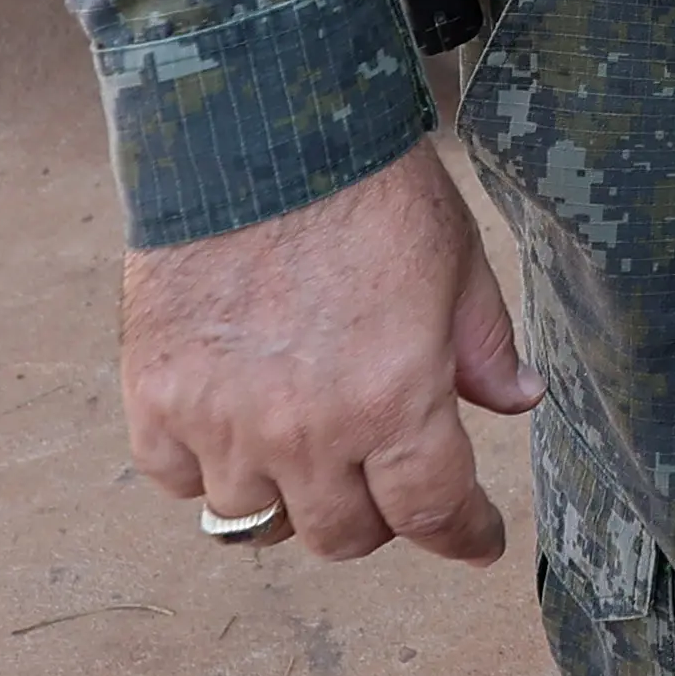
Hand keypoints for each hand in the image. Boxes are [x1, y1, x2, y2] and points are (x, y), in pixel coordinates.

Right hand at [117, 139, 536, 562]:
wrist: (255, 134)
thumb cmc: (367, 189)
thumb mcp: (458, 262)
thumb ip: (486, 346)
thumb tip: (519, 401)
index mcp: (395, 401)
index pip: (432, 513)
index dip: (461, 536)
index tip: (474, 541)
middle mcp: (306, 432)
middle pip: (342, 536)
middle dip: (376, 519)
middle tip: (386, 482)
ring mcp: (222, 423)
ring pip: (256, 520)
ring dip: (288, 496)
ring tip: (304, 449)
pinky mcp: (155, 400)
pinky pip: (179, 481)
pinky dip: (206, 468)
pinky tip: (232, 426)